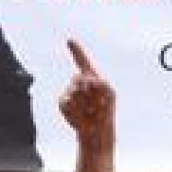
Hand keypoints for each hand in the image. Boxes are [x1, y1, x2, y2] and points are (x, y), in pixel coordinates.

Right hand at [58, 39, 114, 153]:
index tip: (69, 40)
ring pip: (73, 90)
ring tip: (90, 111)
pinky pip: (65, 101)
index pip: (83, 61)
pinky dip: (74, 109)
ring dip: (84, 102)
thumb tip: (85, 79)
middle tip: (96, 103)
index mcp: (92, 78)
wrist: (96, 131)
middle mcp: (79, 83)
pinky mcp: (63, 103)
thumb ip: (101, 82)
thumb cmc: (105, 112)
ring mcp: (70, 92)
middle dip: (88, 90)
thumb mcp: (109, 94)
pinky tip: (80, 116)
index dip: (76, 51)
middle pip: (78, 78)